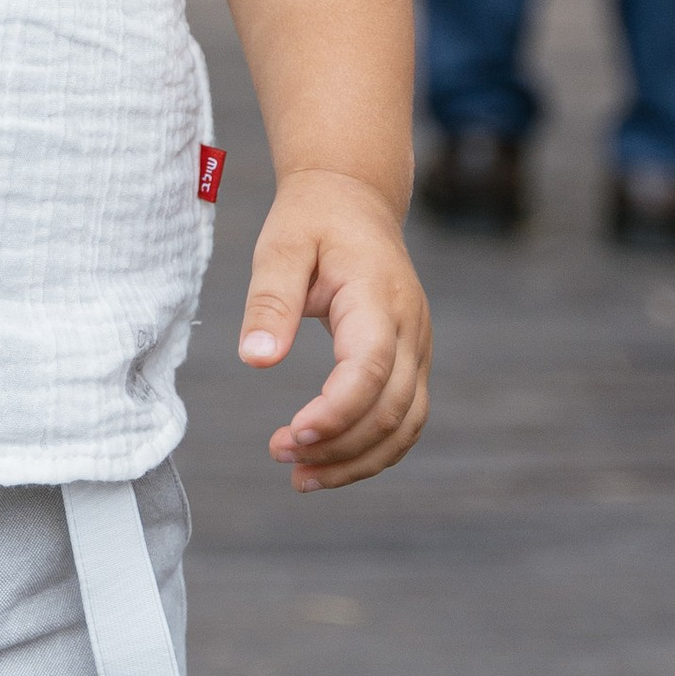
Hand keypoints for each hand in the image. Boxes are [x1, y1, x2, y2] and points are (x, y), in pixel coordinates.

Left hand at [238, 168, 429, 491]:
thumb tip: (256, 361)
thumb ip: (271, 301)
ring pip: (406, 425)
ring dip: (358, 460)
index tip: (293, 435)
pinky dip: (372, 450)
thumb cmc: (313, 221)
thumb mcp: (281, 247)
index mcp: (378, 297)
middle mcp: (410, 328)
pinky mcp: (411, 361)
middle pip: (391, 409)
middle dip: (339, 446)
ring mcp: (418, 347)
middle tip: (280, 455)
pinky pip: (404, 419)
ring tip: (301, 476)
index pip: (370, 369)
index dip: (337, 411)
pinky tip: (328, 462)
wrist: (354, 199)